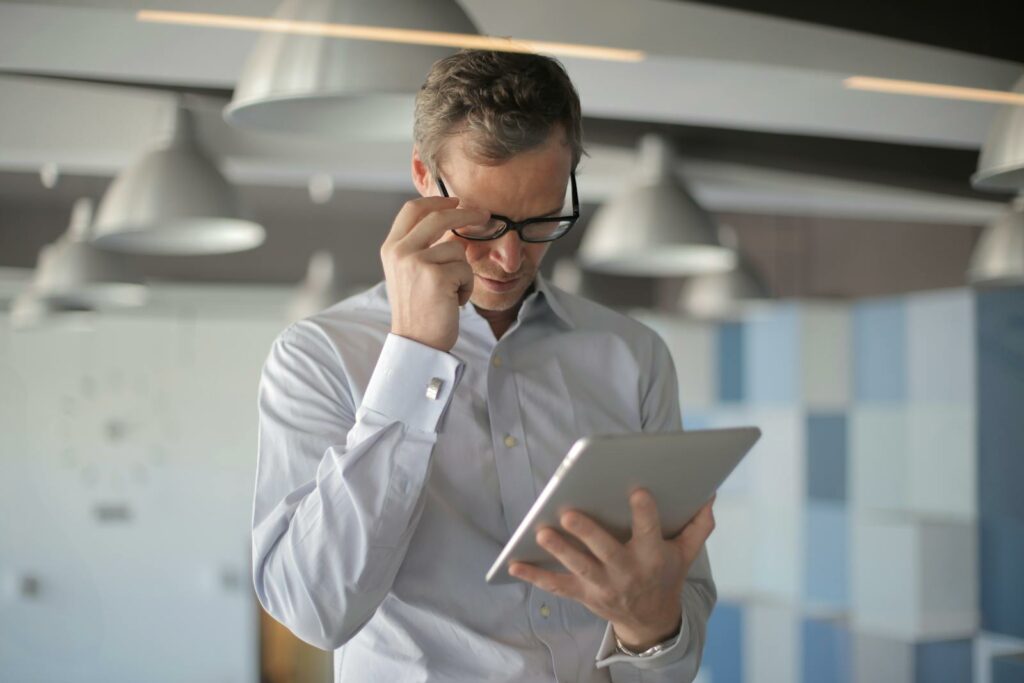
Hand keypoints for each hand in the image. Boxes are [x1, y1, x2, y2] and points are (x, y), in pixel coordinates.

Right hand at [380, 196, 489, 350]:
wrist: (416, 343)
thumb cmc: (419, 310)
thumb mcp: (409, 272)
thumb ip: (421, 246)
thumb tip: (451, 221)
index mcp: (391, 248)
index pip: (412, 209)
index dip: (437, 201)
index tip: (456, 201)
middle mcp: (400, 251)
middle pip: (439, 217)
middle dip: (466, 214)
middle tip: (485, 215)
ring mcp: (416, 262)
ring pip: (457, 249)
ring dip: (463, 271)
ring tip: (451, 292)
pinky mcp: (436, 276)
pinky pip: (465, 270)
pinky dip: (466, 287)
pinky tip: (453, 301)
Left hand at [509, 489, 715, 650]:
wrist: (652, 621)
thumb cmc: (665, 575)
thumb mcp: (686, 553)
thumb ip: (698, 525)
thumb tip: (709, 494)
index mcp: (653, 556)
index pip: (648, 529)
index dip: (644, 511)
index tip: (637, 490)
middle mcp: (627, 572)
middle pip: (605, 550)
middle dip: (587, 532)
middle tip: (568, 513)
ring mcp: (604, 586)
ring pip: (579, 567)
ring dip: (559, 550)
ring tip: (541, 532)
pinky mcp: (584, 596)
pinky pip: (557, 586)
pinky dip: (535, 576)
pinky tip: (514, 565)